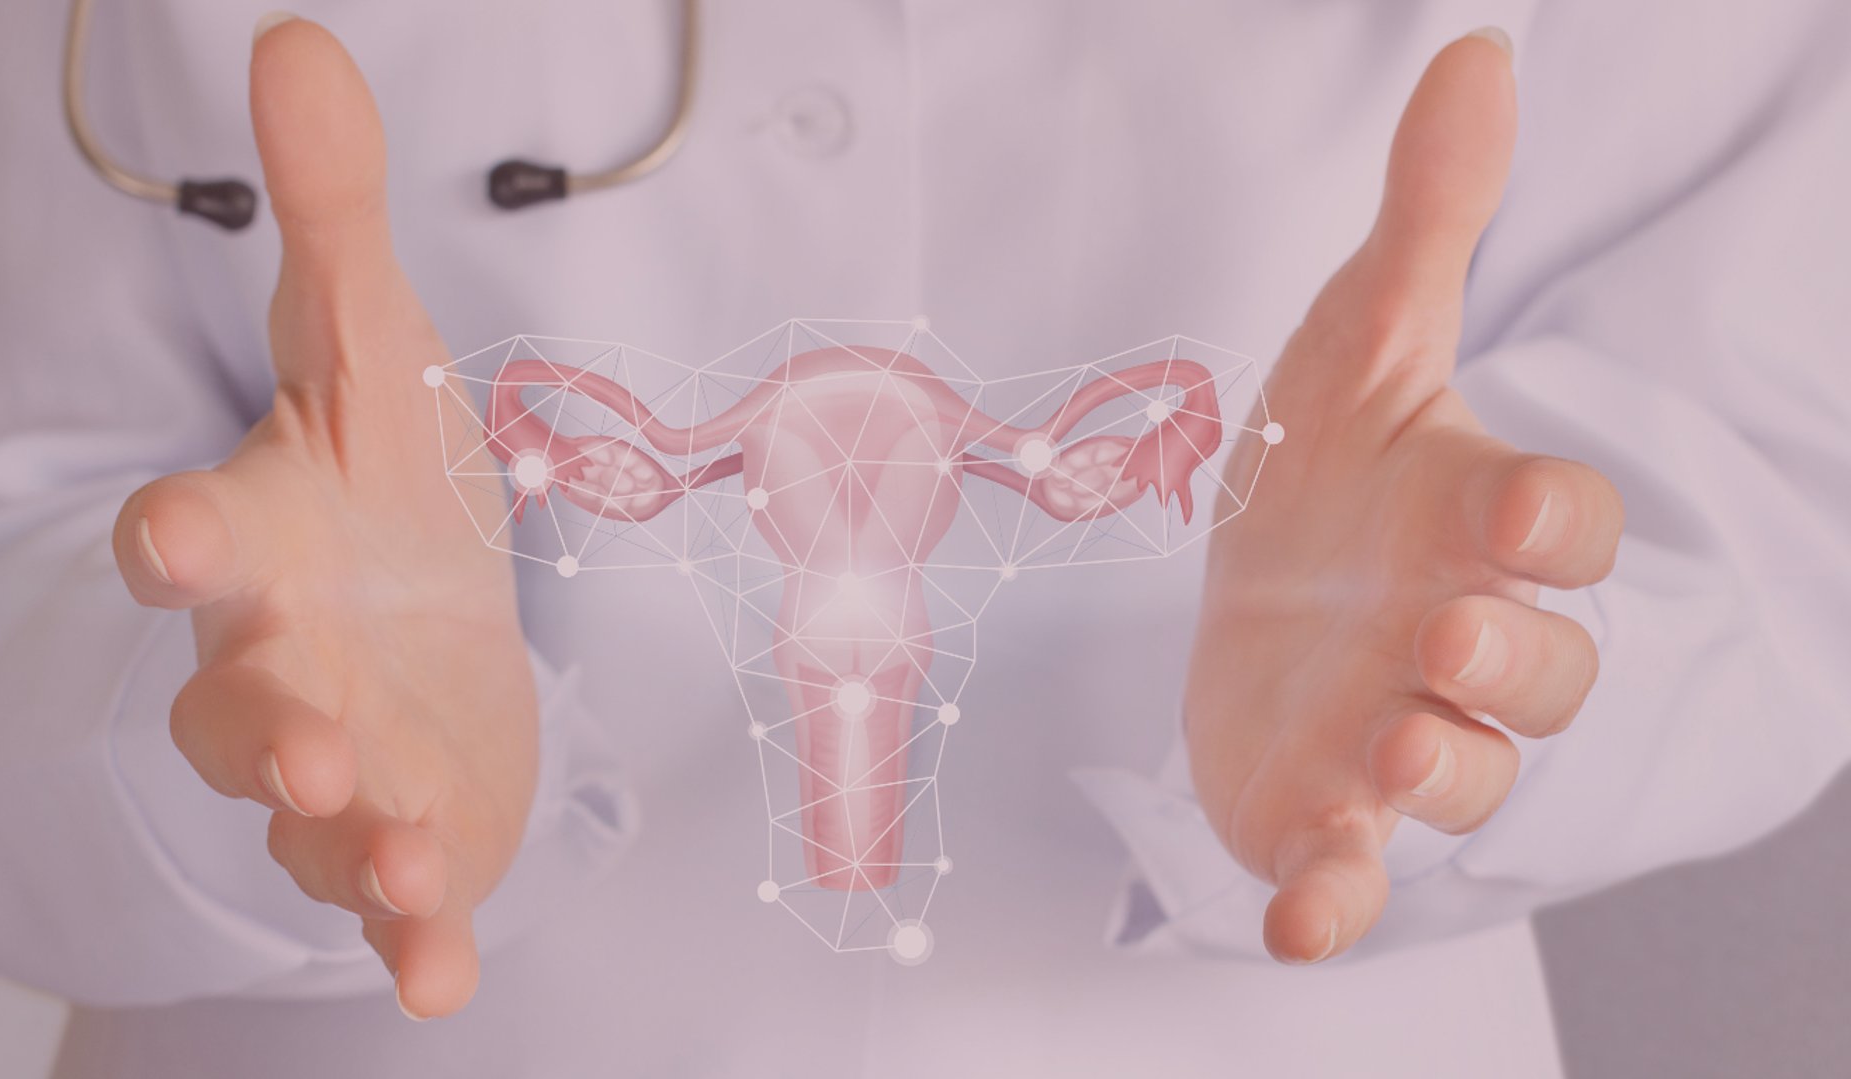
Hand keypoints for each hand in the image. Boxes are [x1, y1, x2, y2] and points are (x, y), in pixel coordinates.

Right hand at [111, 20, 534, 1018]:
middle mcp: (276, 659)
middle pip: (238, 699)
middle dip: (262, 716)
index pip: (198, 536)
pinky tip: (444, 981)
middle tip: (302, 732)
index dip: (183, 533)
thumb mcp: (368, 344)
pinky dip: (411, 939)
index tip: (175, 531)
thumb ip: (333, 217)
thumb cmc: (378, 484)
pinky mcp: (398, 826)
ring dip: (348, 834)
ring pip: (312, 810)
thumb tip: (304, 37)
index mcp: (260, 540)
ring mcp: (333, 759)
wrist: (420, 608)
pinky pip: (391, 896)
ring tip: (400, 853)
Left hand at [1186, 31, 1623, 962]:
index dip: (1553, 522)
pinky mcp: (1322, 816)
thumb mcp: (1359, 345)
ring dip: (1430, 773)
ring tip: (1385, 752)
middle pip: (1537, 667)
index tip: (1521, 508)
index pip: (1561, 530)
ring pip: (1457, 773)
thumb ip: (1424, 226)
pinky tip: (1299, 923)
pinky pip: (1348, 874)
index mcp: (1474, 524)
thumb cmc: (1330, 476)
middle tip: (1450, 636)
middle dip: (1509, 657)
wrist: (1257, 589)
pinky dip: (1333, 902)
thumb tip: (1473, 53)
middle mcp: (1457, 639)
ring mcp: (1397, 735)